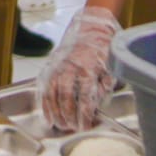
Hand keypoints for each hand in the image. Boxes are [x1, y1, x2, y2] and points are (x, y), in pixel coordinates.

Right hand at [38, 7, 120, 131]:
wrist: (92, 26)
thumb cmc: (103, 47)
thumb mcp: (110, 67)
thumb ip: (103, 88)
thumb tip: (96, 107)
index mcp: (88, 68)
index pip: (84, 98)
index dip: (84, 116)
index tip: (85, 126)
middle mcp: (70, 68)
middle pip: (66, 99)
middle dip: (68, 117)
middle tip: (72, 129)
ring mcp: (58, 67)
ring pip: (52, 95)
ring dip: (56, 113)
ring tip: (61, 126)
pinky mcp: (51, 66)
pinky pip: (44, 88)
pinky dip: (45, 104)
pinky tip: (49, 116)